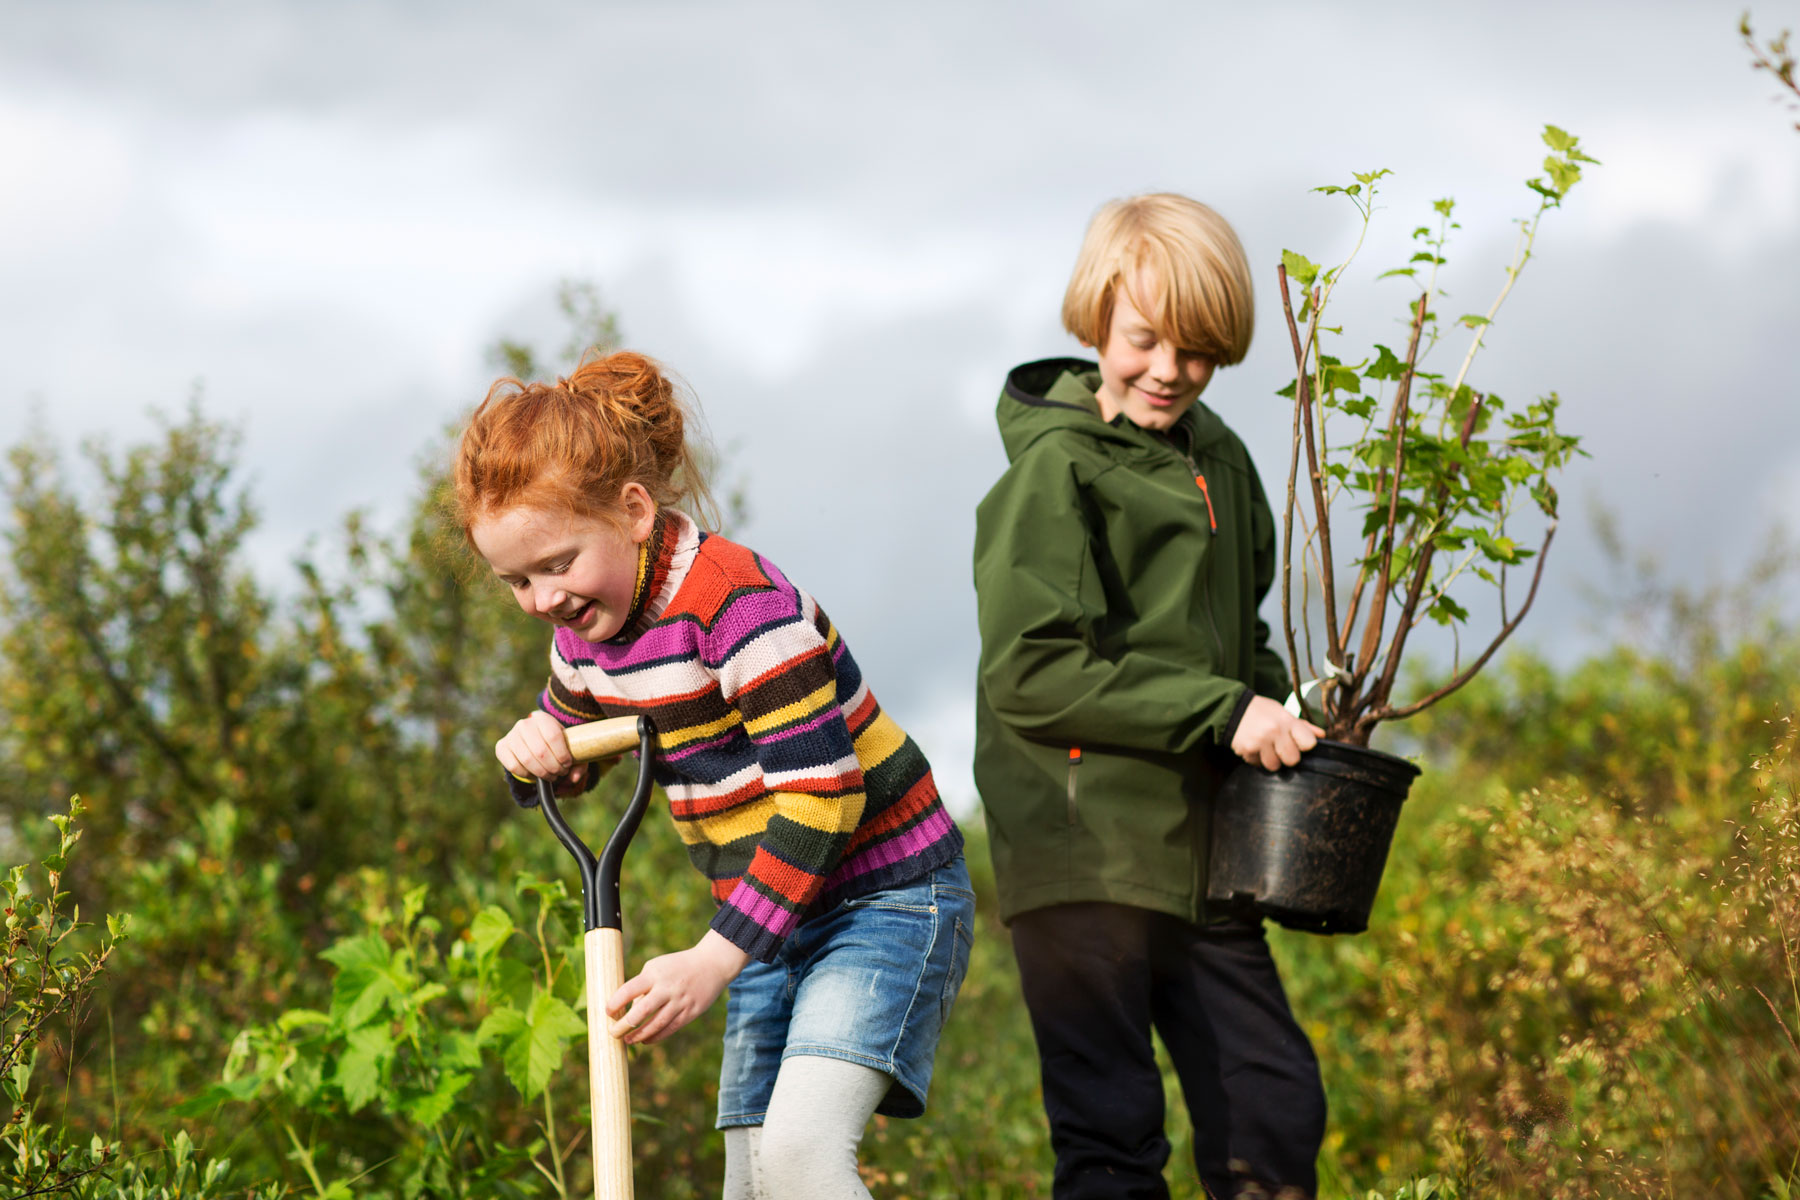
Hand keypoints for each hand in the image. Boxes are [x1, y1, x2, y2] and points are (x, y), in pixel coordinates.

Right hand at [495, 711, 589, 792]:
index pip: (553, 736)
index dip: (562, 754)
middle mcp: (525, 724)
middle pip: (540, 751)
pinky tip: (535, 774)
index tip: (567, 764)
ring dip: (541, 773)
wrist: (533, 740)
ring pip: (527, 760)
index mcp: (543, 718)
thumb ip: (578, 762)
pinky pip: (513, 766)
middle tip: (559, 773)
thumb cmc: (555, 745)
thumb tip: (575, 778)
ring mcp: (511, 735)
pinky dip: (527, 774)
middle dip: (553, 767)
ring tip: (550, 776)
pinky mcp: (501, 747)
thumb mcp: (569, 748)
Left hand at [607, 930, 749, 1044]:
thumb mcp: (657, 967)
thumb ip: (642, 986)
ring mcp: (680, 1001)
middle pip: (641, 1011)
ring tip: (627, 1040)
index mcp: (654, 974)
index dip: (615, 1003)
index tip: (607, 1012)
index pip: (629, 990)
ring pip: (656, 1024)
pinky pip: (670, 1029)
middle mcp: (667, 988)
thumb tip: (626, 1010)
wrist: (711, 964)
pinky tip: (645, 1040)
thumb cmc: (676, 967)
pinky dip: (655, 1037)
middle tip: (613, 1033)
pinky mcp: (690, 1012)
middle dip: (624, 1025)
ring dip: (639, 1035)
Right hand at [1230, 695, 1324, 771]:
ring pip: (1274, 765)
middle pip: (1293, 759)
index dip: (1304, 745)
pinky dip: (1257, 759)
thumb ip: (1301, 725)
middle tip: (1279, 747)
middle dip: (1287, 756)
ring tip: (1265, 748)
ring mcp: (1260, 741)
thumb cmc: (1262, 711)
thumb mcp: (1282, 712)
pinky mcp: (1247, 750)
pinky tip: (1254, 747)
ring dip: (1271, 760)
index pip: (1309, 743)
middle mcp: (1275, 731)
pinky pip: (1258, 764)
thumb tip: (1322, 735)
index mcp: (1287, 720)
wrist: (1232, 708)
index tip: (1297, 742)